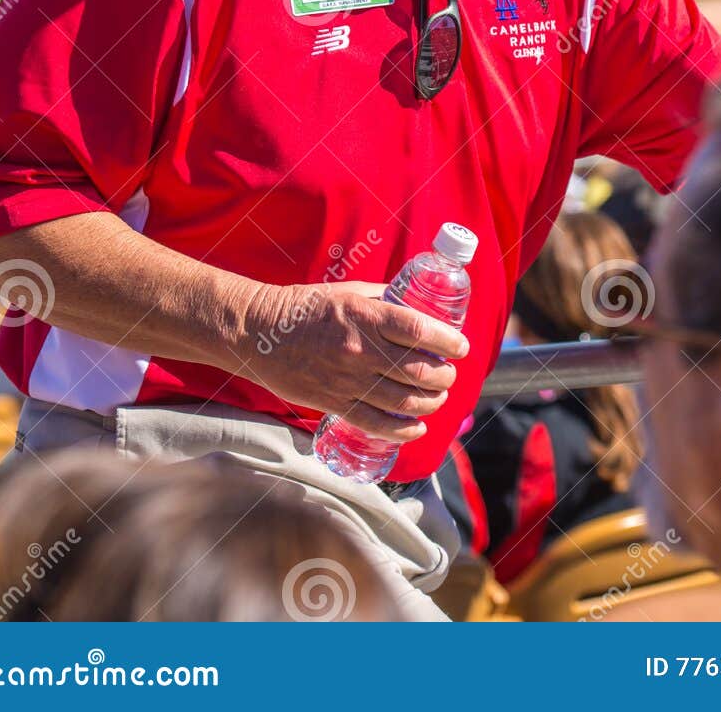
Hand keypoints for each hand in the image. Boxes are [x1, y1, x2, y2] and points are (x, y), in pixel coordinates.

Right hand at [241, 280, 468, 441]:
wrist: (259, 333)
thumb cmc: (304, 307)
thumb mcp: (347, 291)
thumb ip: (382, 298)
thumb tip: (415, 303)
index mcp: (365, 315)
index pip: (418, 330)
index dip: (447, 341)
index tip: (461, 346)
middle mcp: (360, 349)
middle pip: (417, 369)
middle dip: (444, 376)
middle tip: (449, 374)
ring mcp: (347, 379)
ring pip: (402, 400)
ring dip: (430, 402)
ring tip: (438, 398)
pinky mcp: (334, 402)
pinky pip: (376, 423)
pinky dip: (403, 429)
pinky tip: (416, 426)